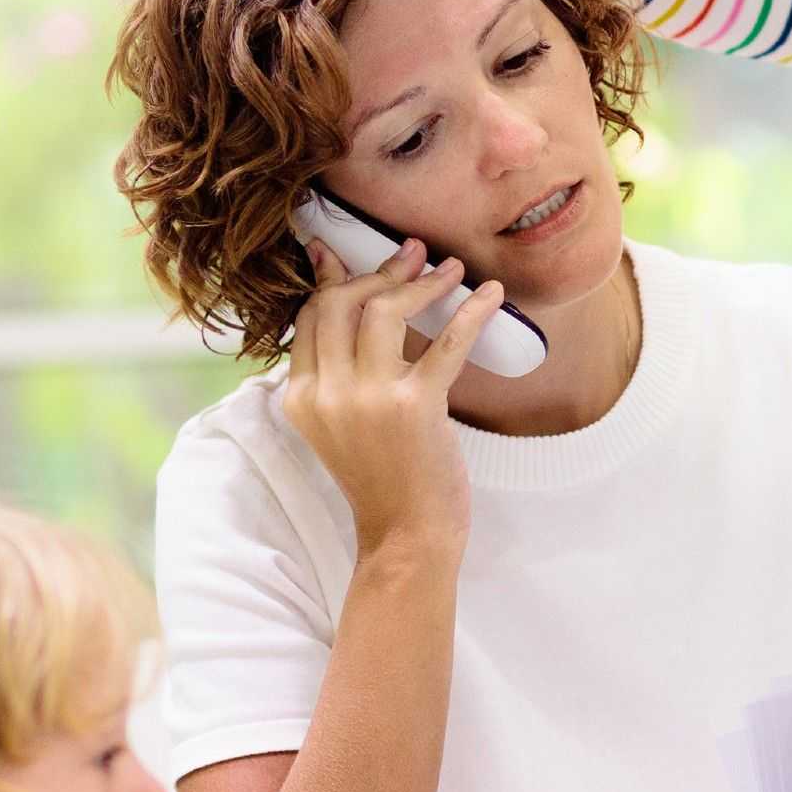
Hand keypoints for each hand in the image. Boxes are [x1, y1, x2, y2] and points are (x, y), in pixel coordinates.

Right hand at [279, 235, 507, 557]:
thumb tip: (341, 304)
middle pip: (342, 303)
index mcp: (301, 397)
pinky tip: (490, 295)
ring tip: (449, 268)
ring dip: (422, 282)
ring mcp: (368, 399)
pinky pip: (446, 343)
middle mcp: (327, 394)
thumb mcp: (340, 422)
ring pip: (384, 311)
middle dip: (379, 271)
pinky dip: (471, 312)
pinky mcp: (415, 407)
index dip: (338, 278)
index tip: (360, 255)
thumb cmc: (383, 478)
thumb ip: (336, 369)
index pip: (311, 315)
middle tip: (412, 254)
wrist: (407, 537)